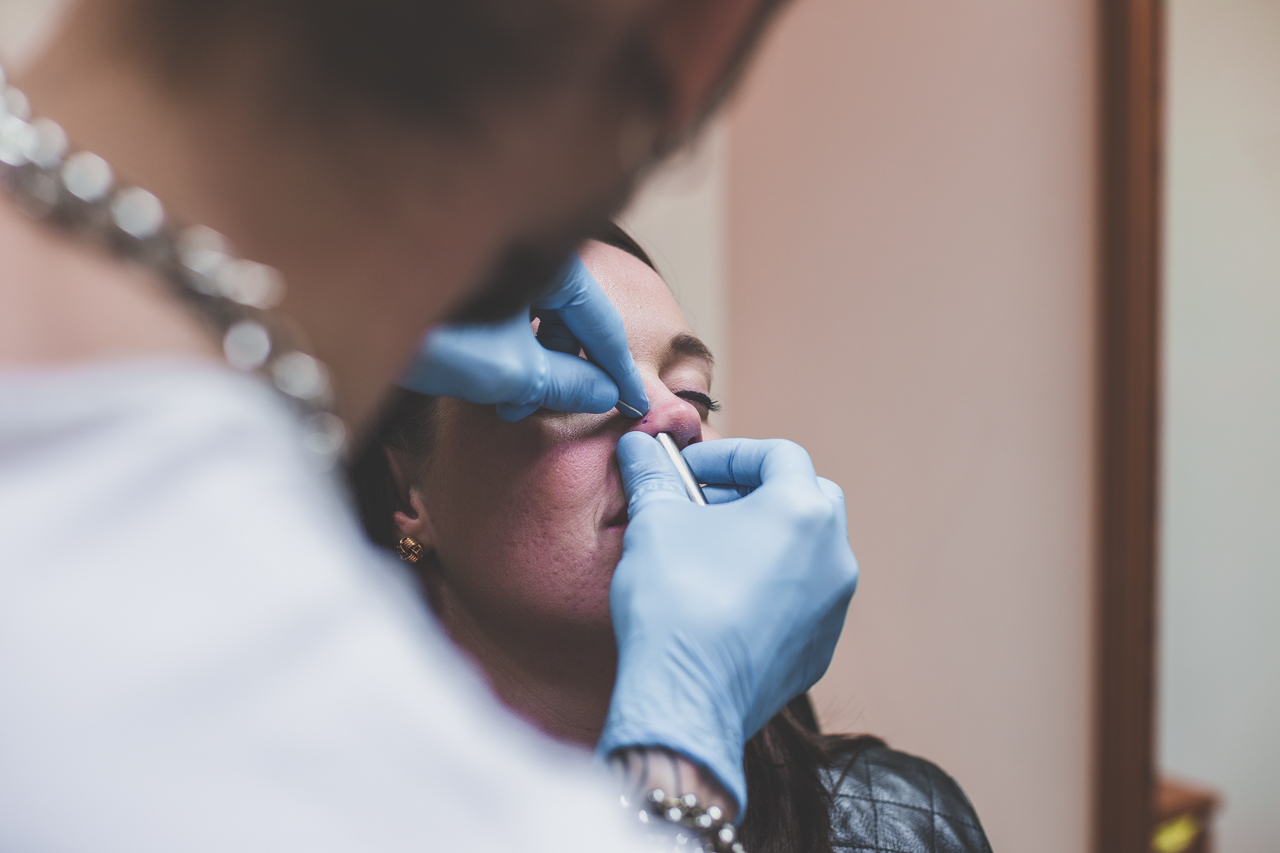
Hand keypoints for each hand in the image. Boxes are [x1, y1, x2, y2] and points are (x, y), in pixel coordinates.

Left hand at [399, 256, 648, 421]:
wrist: (344, 313)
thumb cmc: (423, 328)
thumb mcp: (509, 367)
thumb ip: (565, 382)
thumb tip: (604, 394)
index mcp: (547, 257)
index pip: (601, 319)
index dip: (617, 368)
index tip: (634, 402)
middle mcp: (524, 248)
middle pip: (569, 317)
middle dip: (563, 371)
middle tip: (554, 408)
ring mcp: (493, 260)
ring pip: (536, 320)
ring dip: (532, 368)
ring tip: (512, 403)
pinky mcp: (466, 277)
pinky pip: (507, 315)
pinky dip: (508, 351)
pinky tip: (491, 384)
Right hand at [597, 434, 858, 814]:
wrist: (685, 700)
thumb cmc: (675, 603)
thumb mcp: (655, 523)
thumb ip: (654, 477)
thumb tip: (638, 446)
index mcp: (803, 511)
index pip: (779, 454)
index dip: (730, 454)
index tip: (690, 468)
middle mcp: (834, 555)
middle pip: (804, 498)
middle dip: (754, 492)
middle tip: (704, 504)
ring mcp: (833, 607)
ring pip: (807, 552)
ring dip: (764, 540)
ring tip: (710, 552)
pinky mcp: (820, 649)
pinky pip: (801, 600)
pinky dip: (771, 587)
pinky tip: (723, 600)